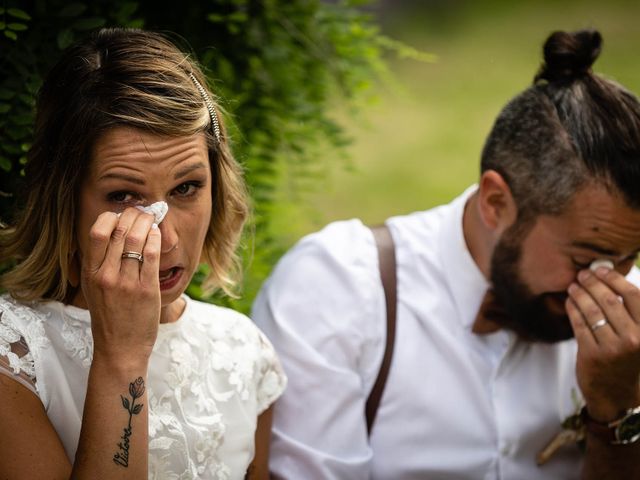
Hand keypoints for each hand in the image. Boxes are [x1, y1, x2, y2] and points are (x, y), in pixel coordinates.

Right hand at [80, 207, 161, 364]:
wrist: (120, 349)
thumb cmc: (109, 318)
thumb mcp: (93, 289)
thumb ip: (98, 264)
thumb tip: (112, 233)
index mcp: (91, 273)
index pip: (97, 231)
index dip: (112, 217)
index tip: (123, 215)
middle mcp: (106, 275)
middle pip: (120, 230)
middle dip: (135, 215)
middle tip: (144, 212)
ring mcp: (127, 283)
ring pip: (137, 239)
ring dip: (148, 223)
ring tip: (153, 219)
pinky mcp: (146, 290)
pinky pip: (152, 255)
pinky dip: (156, 239)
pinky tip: (159, 235)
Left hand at [566, 267, 639, 421]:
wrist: (616, 395)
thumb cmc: (627, 361)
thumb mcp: (638, 338)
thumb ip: (630, 314)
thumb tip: (612, 281)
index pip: (633, 296)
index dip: (615, 279)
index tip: (601, 270)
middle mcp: (634, 339)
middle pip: (610, 300)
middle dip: (593, 283)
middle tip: (582, 274)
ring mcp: (612, 348)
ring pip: (592, 311)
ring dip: (580, 294)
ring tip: (573, 286)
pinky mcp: (592, 355)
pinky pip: (579, 325)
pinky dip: (573, 309)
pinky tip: (569, 301)